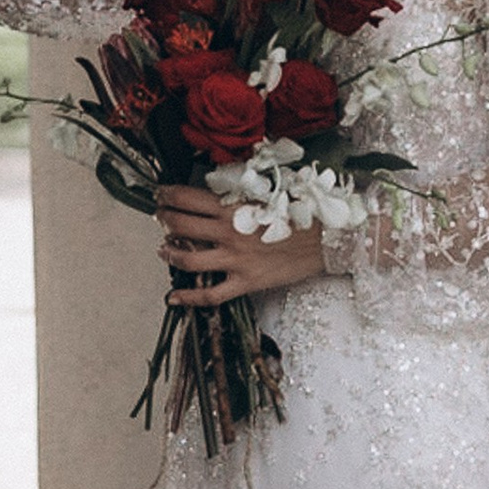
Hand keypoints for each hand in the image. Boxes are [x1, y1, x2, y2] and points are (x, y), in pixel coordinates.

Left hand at [158, 182, 326, 308]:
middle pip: (180, 226)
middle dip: (163, 220)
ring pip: (187, 260)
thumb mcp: (268, 193)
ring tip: (162, 250)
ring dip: (168, 254)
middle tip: (160, 217)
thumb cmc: (302, 212)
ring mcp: (235, 260)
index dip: (167, 195)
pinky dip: (188, 298)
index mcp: (232, 207)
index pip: (186, 198)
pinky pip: (210, 295)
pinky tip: (173, 298)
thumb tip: (217, 190)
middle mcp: (228, 233)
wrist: (328, 238)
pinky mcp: (245, 282)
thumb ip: (239, 194)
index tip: (160, 194)